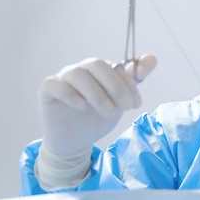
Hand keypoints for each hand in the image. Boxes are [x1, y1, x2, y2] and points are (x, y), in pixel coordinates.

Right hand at [38, 54, 156, 156]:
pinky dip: (69, 93)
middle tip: (126, 108)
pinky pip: (54, 84)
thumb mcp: (121, 101)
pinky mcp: (47, 92)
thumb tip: (152, 58)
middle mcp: (82, 70)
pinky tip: (82, 106)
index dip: (128, 84)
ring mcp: (63, 79)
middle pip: (97, 65)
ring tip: (109, 113)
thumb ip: (134, 80)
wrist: (76, 141)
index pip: (116, 67)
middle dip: (115, 86)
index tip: (136, 104)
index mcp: (100, 70)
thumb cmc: (98, 117)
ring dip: (97, 93)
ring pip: (78, 74)